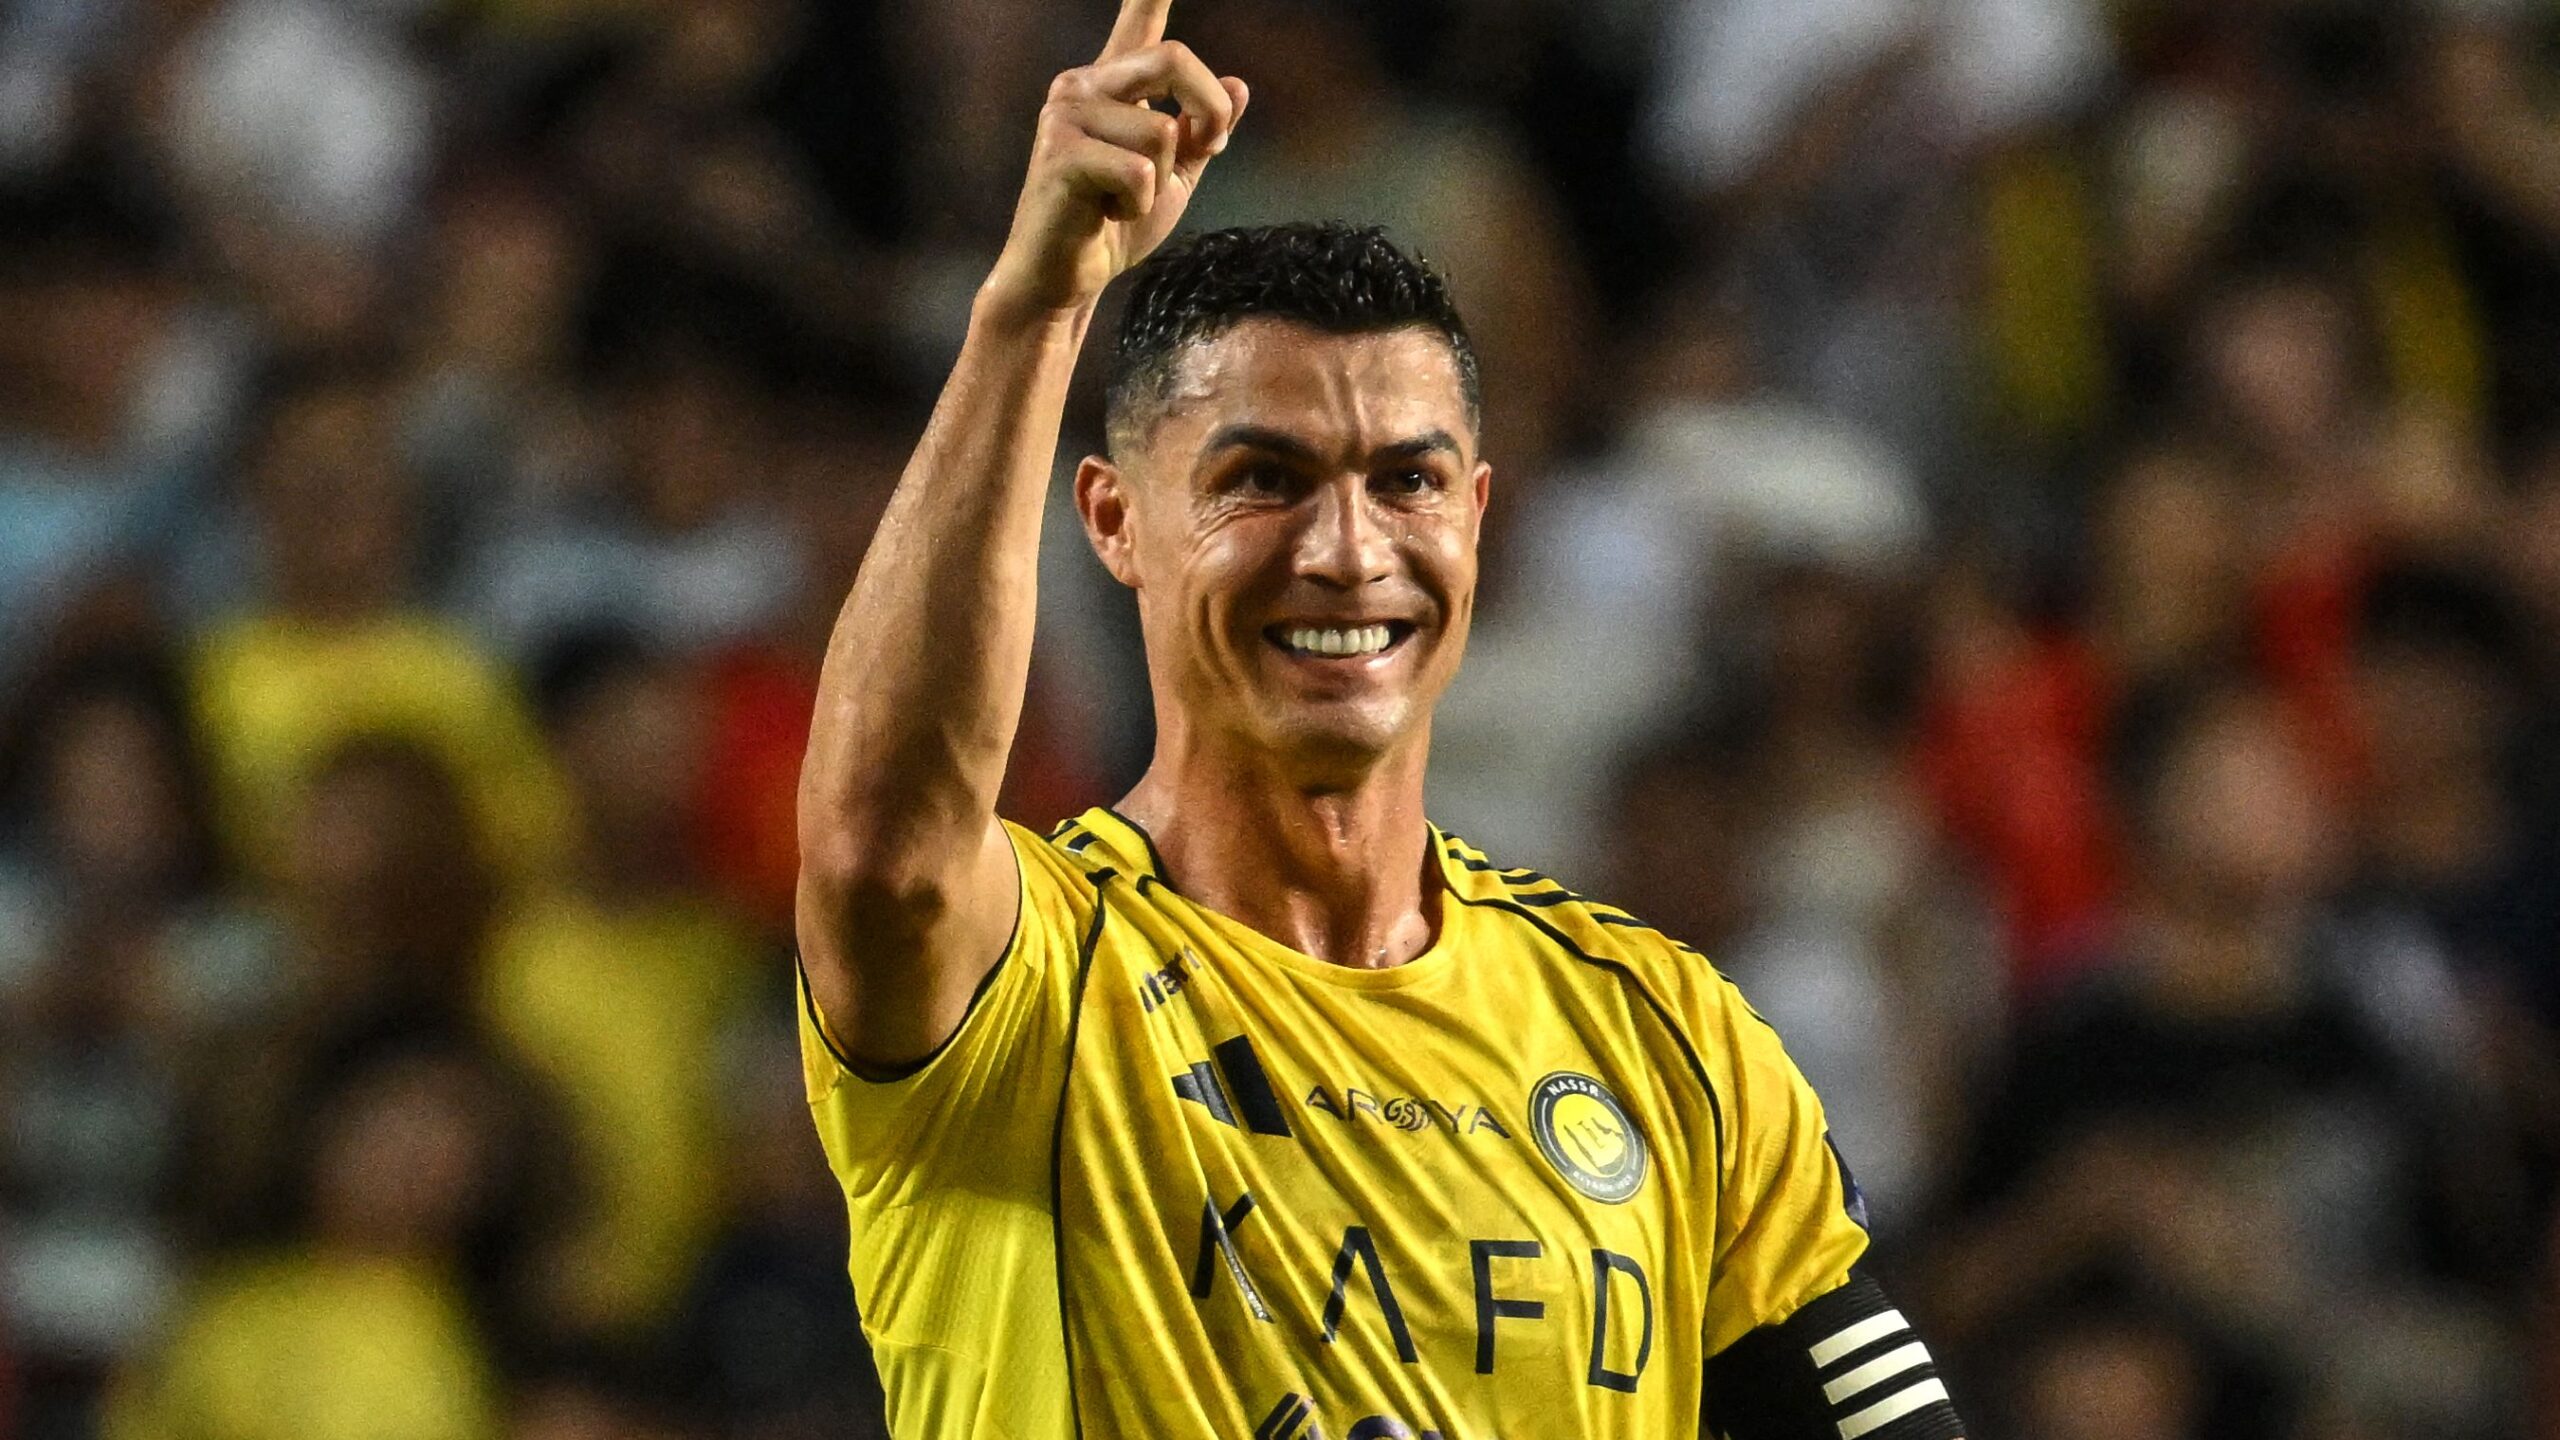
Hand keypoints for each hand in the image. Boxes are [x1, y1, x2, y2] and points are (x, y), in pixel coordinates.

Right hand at [981, 0, 1247, 321]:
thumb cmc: (1113, 227)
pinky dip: (1138, 204)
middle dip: (1208, 109)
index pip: (1138, 23)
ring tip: (1122, 201)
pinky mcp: (1061, 153)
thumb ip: (1202, 133)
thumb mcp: (1174, 178)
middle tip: (1211, 149)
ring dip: (1160, 182)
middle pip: (1174, 59)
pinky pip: (1139, 171)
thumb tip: (1239, 87)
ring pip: (1162, 131)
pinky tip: (1106, 214)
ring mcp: (1066, 115)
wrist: (1065, 279)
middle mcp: (1082, 85)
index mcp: (1111, 85)